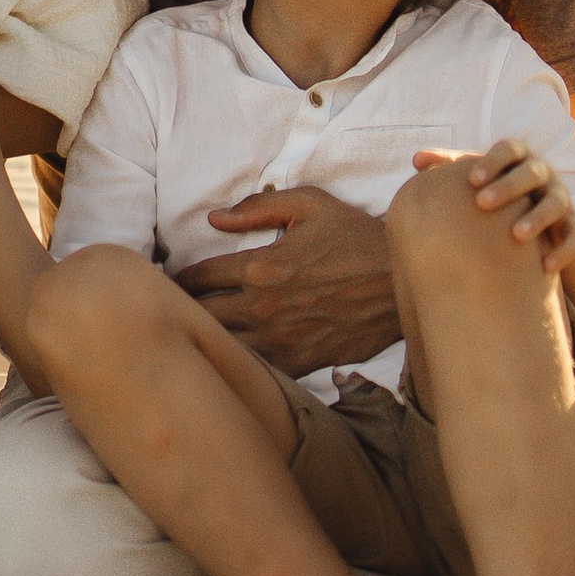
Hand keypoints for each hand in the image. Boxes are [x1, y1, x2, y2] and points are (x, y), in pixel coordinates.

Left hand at [178, 186, 399, 375]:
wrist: (401, 280)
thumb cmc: (354, 237)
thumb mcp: (310, 205)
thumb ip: (258, 208)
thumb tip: (214, 219)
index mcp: (259, 266)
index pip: (197, 278)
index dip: (179, 279)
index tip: (173, 281)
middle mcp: (263, 306)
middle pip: (201, 317)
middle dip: (186, 311)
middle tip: (178, 308)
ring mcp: (281, 339)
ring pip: (223, 347)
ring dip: (210, 339)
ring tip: (201, 333)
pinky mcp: (301, 362)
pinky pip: (256, 370)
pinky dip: (242, 362)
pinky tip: (239, 353)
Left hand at [436, 138, 574, 282]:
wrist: (548, 235)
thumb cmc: (504, 203)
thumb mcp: (482, 184)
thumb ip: (453, 168)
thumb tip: (416, 158)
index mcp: (520, 162)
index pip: (509, 149)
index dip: (492, 160)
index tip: (470, 179)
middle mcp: (545, 177)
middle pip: (532, 172)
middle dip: (508, 185)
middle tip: (482, 203)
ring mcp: (564, 202)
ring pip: (557, 202)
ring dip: (537, 217)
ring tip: (516, 235)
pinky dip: (565, 250)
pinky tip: (546, 267)